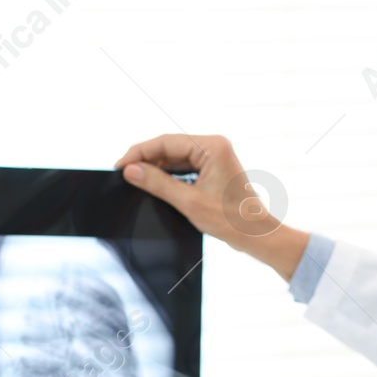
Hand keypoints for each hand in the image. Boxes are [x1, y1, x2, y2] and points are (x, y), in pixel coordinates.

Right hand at [115, 134, 307, 279]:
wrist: (255, 234)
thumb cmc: (230, 219)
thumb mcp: (188, 201)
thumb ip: (157, 183)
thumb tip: (130, 171)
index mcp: (212, 146)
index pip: (166, 142)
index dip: (139, 153)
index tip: (120, 166)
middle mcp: (214, 145)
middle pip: (169, 147)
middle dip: (146, 160)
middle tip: (123, 174)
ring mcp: (214, 156)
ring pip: (175, 157)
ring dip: (155, 168)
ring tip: (135, 180)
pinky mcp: (213, 168)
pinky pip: (184, 166)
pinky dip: (168, 174)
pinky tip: (153, 183)